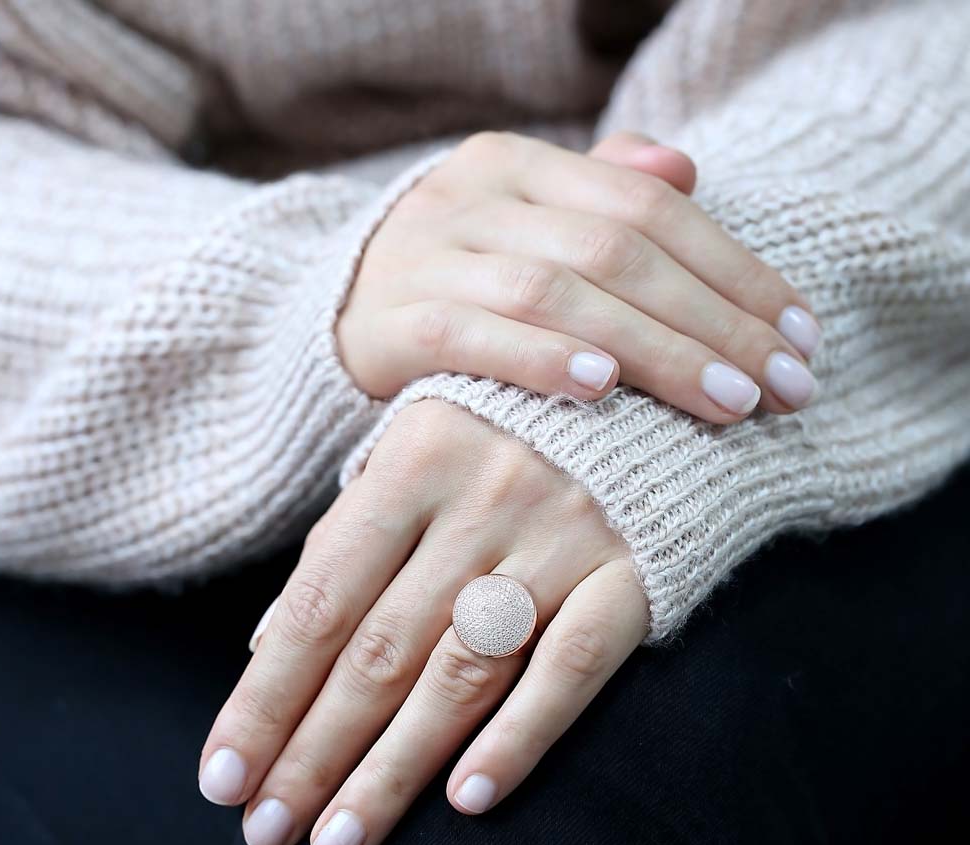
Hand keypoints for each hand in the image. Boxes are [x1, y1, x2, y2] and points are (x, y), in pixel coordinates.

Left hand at [198, 401, 645, 844]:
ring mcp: (561, 537)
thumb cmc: (510, 427)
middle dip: (313, 753)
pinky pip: (573, 665)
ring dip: (392, 769)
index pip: (320, 600)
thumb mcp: (419, 447)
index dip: (265, 697)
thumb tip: (270, 641)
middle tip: (266, 834)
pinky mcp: (631, 574)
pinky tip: (466, 801)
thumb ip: (350, 534)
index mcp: (415, 455)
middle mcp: (483, 496)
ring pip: (461, 673)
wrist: (654, 390)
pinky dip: (519, 735)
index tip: (222, 779)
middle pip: (380, 650)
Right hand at [337, 130, 820, 422]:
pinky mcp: (390, 321)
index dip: (736, 270)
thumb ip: (599, 197)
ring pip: (558, 290)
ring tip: (725, 399)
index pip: (651, 207)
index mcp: (521, 165)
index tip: (801, 336)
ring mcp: (428, 255)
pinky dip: (541, 357)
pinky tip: (604, 386)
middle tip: (785, 386)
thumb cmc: (451, 281)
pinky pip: (473, 334)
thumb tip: (686, 169)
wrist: (323, 313)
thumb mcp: (522, 226)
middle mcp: (475, 195)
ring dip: (652, 347)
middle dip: (713, 321)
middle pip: (617, 250)